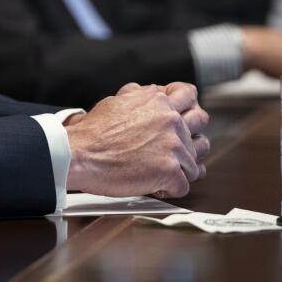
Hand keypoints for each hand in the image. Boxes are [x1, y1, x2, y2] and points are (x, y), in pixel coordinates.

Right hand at [65, 82, 208, 197]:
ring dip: (183, 166)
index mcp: (157, 101)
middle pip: (201, 122)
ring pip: (196, 158)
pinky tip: (155, 186)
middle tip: (178, 146)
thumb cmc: (92, 132)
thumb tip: (150, 93)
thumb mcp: (116, 101)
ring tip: (166, 170)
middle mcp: (170, 119)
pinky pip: (184, 185)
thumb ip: (140, 97)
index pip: (188, 94)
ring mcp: (173, 145)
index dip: (188, 105)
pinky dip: (169, 189)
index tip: (183, 116)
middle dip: (192, 134)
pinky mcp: (170, 171)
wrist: (79, 154)